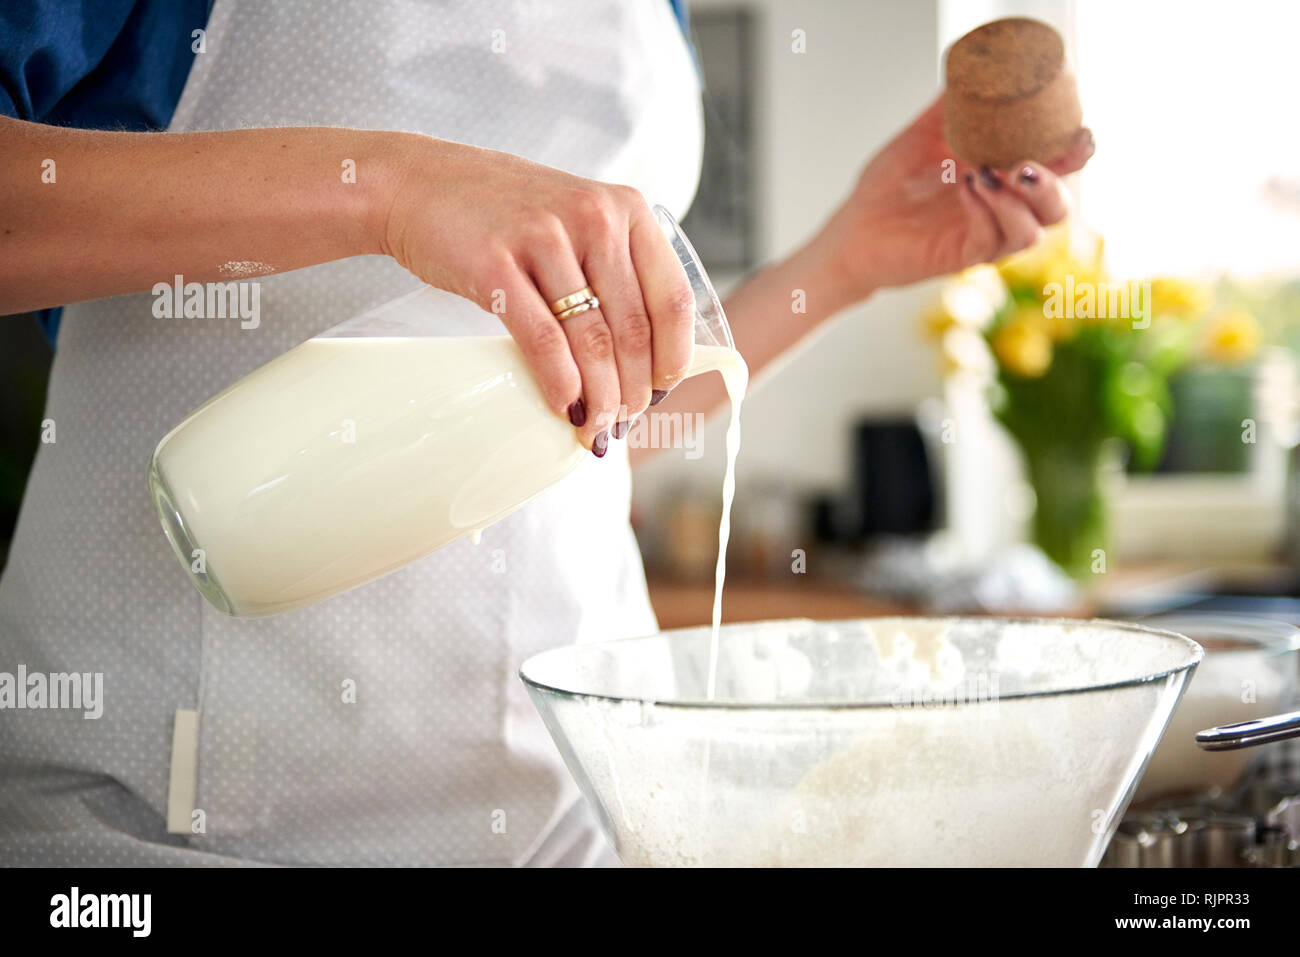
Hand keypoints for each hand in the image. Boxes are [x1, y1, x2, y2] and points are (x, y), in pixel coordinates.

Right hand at [379, 136, 694, 454]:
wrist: (421, 184)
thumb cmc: (507, 215)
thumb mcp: (577, 220)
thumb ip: (615, 268)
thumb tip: (645, 358)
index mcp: (627, 209)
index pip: (672, 298)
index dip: (673, 356)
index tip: (663, 390)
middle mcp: (594, 218)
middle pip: (633, 329)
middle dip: (633, 389)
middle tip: (624, 420)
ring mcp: (544, 239)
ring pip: (592, 341)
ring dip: (600, 397)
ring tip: (596, 427)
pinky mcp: (495, 266)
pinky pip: (542, 339)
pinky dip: (559, 382)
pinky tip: (564, 406)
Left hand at [814, 96, 1094, 300]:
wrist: (854, 226)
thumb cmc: (888, 187)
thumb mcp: (921, 136)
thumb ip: (948, 108)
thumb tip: (969, 71)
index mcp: (1004, 180)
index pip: (1058, 169)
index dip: (1075, 153)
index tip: (1078, 133)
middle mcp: (1003, 211)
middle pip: (1057, 208)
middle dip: (1055, 184)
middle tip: (1029, 162)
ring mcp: (985, 237)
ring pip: (1032, 231)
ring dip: (1021, 201)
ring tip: (991, 173)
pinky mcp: (962, 257)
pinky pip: (991, 240)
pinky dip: (987, 211)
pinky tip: (967, 186)